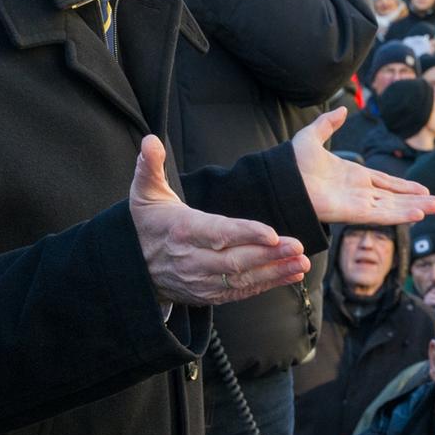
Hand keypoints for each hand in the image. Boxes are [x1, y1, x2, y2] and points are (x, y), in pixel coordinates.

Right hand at [130, 135, 308, 305]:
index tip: (271, 233)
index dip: (245, 234)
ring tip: (301, 264)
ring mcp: (200, 281)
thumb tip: (151, 140)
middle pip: (235, 260)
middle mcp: (192, 260)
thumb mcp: (144, 193)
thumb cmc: (147, 224)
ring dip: (275, 272)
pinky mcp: (208, 295)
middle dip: (269, 255)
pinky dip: (268, 285)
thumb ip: (150, 167)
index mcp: (182, 231)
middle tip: (298, 247)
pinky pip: (241, 292)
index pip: (217, 233)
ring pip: (242, 279)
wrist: (132, 266)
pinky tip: (292, 276)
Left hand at [292, 108, 434, 224]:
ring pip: (391, 207)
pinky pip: (380, 215)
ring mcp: (356, 203)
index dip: (404, 187)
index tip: (422, 191)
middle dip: (415, 200)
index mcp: (352, 176)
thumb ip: (327, 124)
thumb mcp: (311, 136)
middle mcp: (358, 192)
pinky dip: (399, 215)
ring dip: (413, 208)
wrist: (280, 180)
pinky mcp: (352, 213)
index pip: (385, 183)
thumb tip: (341, 109)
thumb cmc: (291, 163)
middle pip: (393, 198)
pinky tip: (417, 214)